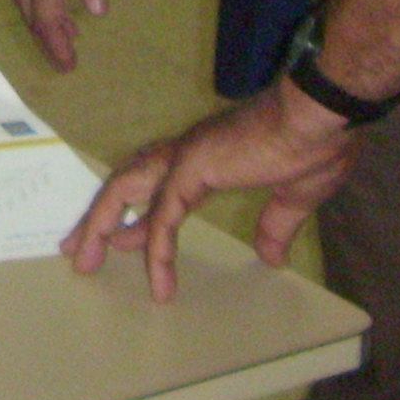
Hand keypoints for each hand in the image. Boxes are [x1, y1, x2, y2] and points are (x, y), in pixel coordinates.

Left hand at [62, 79, 356, 301]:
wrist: (322, 116)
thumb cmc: (314, 146)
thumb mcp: (294, 196)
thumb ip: (276, 223)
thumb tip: (272, 256)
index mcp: (208, 157)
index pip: (157, 187)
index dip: (137, 215)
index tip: (120, 240)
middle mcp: (186, 153)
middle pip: (127, 185)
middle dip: (100, 218)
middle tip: (78, 251)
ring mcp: (185, 158)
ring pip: (126, 192)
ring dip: (101, 226)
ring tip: (83, 260)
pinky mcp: (193, 168)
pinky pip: (165, 216)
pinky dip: (157, 249)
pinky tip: (159, 282)